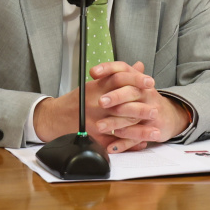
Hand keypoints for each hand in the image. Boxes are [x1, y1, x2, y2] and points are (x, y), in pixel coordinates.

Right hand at [33, 61, 187, 153]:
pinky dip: (129, 143)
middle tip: (156, 109)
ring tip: (155, 130)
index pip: (119, 78)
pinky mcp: (93, 136)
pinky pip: (113, 141)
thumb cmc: (76, 101)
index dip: (136, 79)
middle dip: (142, 107)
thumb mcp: (95, 84)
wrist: (53, 118)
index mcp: (95, 88)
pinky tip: (141, 143)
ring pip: (121, 124)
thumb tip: (139, 65)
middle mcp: (94, 103)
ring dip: (140, 128)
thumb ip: (117, 75)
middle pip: (123, 103)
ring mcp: (93, 121)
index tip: (150, 82)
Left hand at [88, 61, 188, 150]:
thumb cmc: (146, 99)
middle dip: (115, 97)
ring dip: (115, 122)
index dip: (108, 69)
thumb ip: (116, 77)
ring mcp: (151, 112)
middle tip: (100, 102)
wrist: (170, 116)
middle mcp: (146, 94)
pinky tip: (111, 145)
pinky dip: (123, 143)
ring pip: (133, 116)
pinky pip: (137, 137)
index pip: (123, 69)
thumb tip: (94, 72)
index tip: (93, 73)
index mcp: (138, 80)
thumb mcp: (134, 84)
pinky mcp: (154, 129)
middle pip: (131, 92)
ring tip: (100, 126)